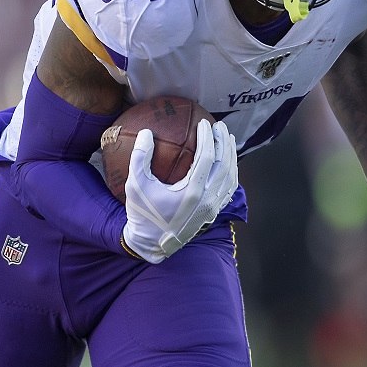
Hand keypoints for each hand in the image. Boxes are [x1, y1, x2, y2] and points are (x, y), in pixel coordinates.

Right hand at [121, 120, 238, 261]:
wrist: (152, 245)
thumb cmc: (143, 214)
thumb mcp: (136, 186)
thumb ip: (140, 158)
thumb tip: (146, 133)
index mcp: (192, 192)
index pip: (207, 157)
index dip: (207, 137)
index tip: (204, 122)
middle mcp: (207, 200)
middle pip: (224, 165)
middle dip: (224, 142)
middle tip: (220, 126)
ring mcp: (213, 208)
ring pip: (230, 177)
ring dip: (230, 156)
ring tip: (228, 139)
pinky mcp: (213, 213)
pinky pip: (228, 189)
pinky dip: (231, 173)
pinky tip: (227, 163)